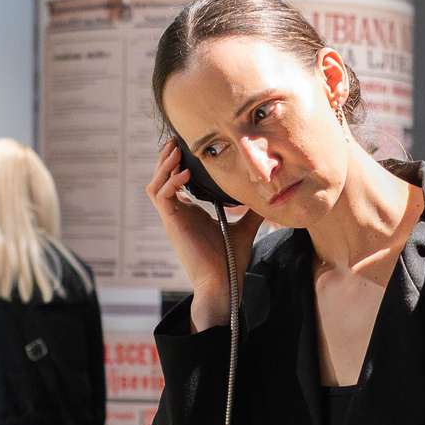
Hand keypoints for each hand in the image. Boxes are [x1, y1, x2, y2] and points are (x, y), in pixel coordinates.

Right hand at [146, 140, 259, 330]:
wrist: (223, 283)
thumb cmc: (230, 260)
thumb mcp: (245, 228)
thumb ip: (252, 212)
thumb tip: (269, 197)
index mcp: (190, 212)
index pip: (175, 182)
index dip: (177, 164)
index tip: (187, 146)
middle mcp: (178, 213)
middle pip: (160, 179)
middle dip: (166, 159)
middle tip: (176, 141)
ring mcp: (173, 218)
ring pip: (155, 186)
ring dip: (163, 167)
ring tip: (176, 151)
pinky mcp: (172, 224)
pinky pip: (161, 198)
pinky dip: (170, 183)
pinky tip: (185, 174)